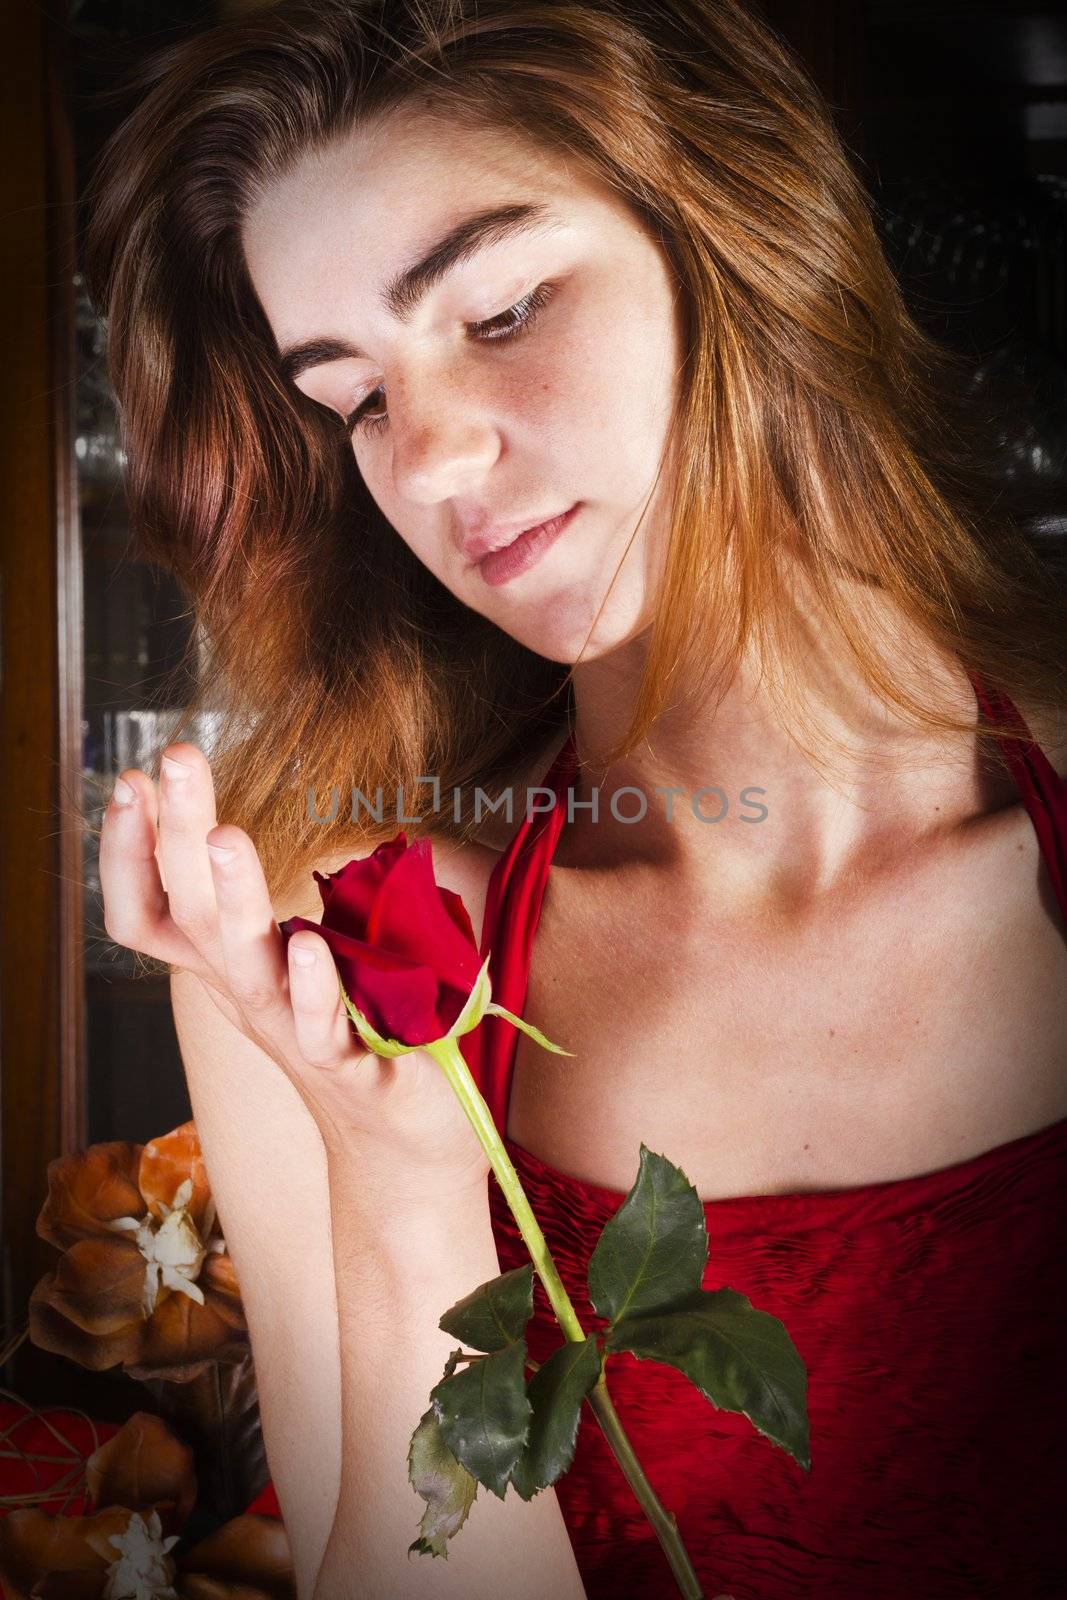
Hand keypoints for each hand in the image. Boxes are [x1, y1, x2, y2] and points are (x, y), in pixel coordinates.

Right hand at [99, 743, 491, 1201]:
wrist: (397, 1140)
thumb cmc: (346, 1030)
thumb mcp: (288, 957)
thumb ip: (266, 898)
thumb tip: (234, 819)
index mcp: (228, 968)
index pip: (148, 911)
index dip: (128, 853)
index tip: (133, 779)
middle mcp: (248, 999)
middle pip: (191, 917)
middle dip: (176, 834)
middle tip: (173, 759)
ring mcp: (295, 1036)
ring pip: (247, 970)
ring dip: (236, 900)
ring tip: (225, 836)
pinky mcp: (356, 1069)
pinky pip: (323, 1030)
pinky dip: (313, 988)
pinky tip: (308, 942)